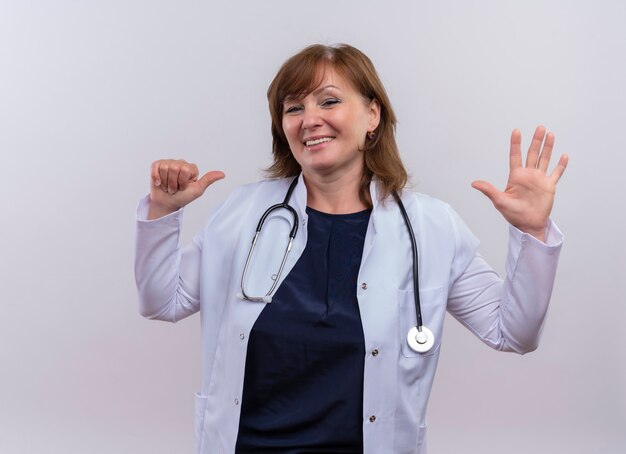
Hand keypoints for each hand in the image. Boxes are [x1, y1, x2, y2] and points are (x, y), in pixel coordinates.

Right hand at [148, 159, 224, 219]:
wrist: (167, 203)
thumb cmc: (183, 197)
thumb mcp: (197, 190)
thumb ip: (208, 180)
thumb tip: (223, 174)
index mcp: (191, 168)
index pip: (185, 170)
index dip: (182, 182)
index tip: (184, 188)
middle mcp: (180, 163)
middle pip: (174, 168)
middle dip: (173, 183)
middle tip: (175, 188)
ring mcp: (168, 163)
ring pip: (164, 168)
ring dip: (165, 182)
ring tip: (168, 186)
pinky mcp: (157, 165)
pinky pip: (155, 167)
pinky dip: (156, 178)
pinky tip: (159, 183)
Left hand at [471, 126, 567, 241]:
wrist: (528, 224)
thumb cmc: (512, 214)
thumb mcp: (499, 201)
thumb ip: (489, 190)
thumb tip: (474, 183)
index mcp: (516, 176)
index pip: (515, 156)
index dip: (516, 144)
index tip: (516, 131)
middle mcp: (528, 175)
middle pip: (532, 153)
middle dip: (536, 141)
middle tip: (540, 127)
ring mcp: (539, 179)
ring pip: (544, 159)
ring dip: (548, 147)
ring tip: (550, 134)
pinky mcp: (549, 186)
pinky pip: (556, 173)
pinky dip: (561, 165)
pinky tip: (564, 155)